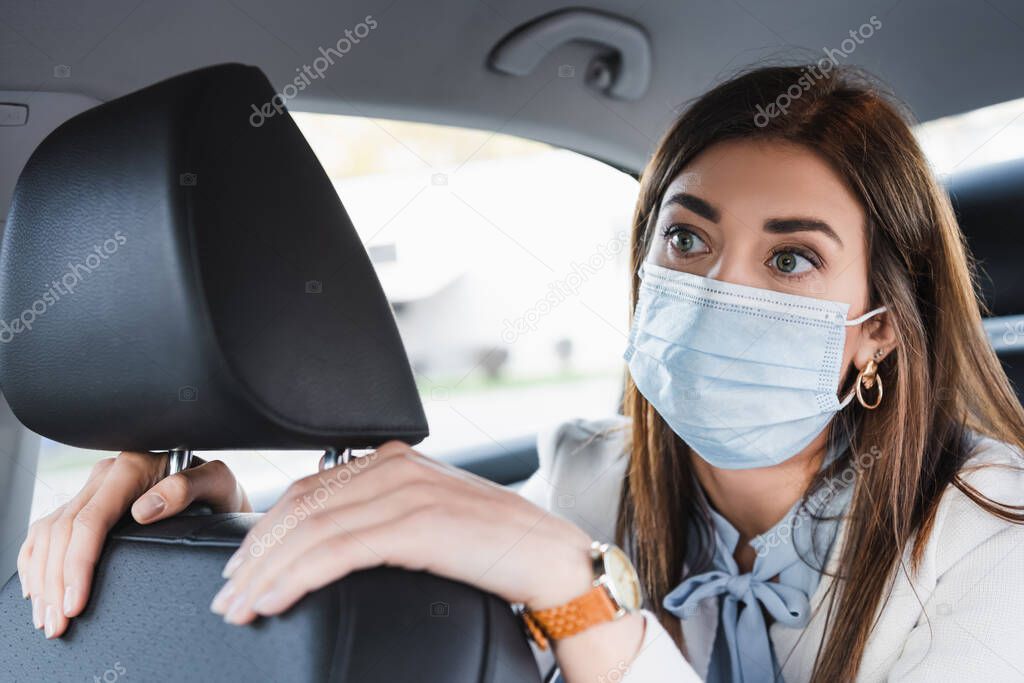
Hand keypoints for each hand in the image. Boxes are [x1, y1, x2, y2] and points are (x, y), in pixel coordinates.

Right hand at [18, 451, 249, 638]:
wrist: (216, 491)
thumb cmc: (219, 492)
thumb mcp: (218, 484)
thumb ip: (189, 486)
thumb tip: (145, 509)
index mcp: (132, 466)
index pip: (90, 519)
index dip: (77, 564)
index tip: (76, 602)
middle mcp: (106, 474)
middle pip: (62, 531)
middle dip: (55, 582)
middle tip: (58, 624)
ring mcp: (92, 489)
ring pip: (48, 534)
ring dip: (41, 579)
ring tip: (47, 618)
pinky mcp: (86, 504)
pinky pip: (46, 531)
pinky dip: (36, 561)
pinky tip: (37, 589)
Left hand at [210, 440, 594, 625]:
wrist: (555, 560)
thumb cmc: (497, 548)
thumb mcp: (432, 520)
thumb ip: (387, 518)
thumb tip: (337, 548)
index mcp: (395, 461)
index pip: (309, 490)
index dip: (267, 530)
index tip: (242, 567)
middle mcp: (397, 468)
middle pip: (301, 507)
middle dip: (255, 555)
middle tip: (227, 595)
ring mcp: (408, 492)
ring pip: (312, 530)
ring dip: (266, 572)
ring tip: (239, 607)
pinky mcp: (418, 525)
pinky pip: (338, 550)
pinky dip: (297, 576)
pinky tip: (273, 599)